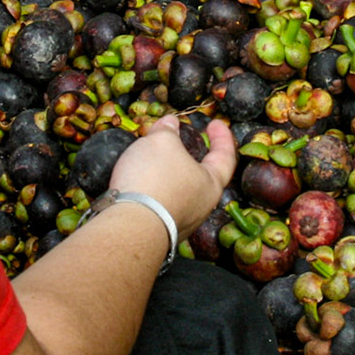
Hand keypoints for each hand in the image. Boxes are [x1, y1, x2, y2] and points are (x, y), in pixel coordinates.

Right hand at [108, 115, 236, 233]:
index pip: (225, 156)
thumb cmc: (154, 179)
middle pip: (198, 174)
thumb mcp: (162, 142)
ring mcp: (180, 222)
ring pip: (177, 190)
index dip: (221, 136)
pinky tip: (137, 179)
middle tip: (173, 139)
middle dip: (185, 154)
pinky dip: (153, 187)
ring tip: (148, 156)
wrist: (129, 227)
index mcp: (211, 185)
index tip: (214, 123)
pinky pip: (159, 203)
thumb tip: (170, 123)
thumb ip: (168, 130)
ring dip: (166, 171)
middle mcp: (200, 207)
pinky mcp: (158, 231)